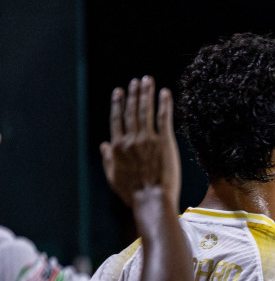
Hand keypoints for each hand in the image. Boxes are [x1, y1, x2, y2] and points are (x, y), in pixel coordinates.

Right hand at [100, 76, 179, 205]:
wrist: (151, 200)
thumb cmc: (133, 193)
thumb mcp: (113, 177)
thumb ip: (108, 159)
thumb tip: (104, 145)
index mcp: (117, 146)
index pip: (116, 120)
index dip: (117, 104)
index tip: (119, 91)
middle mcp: (130, 139)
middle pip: (131, 111)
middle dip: (133, 94)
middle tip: (136, 81)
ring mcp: (147, 139)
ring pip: (145, 111)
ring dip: (146, 94)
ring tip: (147, 81)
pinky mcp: (164, 142)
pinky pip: (164, 118)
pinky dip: (164, 104)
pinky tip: (165, 93)